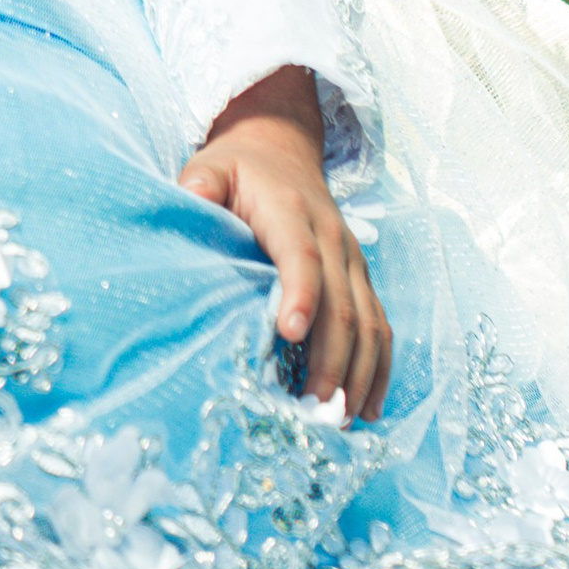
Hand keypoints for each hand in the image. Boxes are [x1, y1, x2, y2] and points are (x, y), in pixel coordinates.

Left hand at [179, 66, 391, 421]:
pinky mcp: (360, 278)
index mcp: (292, 213)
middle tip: (314, 408)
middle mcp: (333, 238)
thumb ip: (200, 181)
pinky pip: (380, 325)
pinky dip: (378, 367)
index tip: (290, 333)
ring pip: (370, 321)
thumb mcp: (213, 164)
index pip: (302, 257)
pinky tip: (367, 406)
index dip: (301, 294)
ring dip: (360, 372)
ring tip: (342, 420)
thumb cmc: (239, 167)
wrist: (281, 147)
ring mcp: (353, 260)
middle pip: (343, 304)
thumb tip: (189, 195)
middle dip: (332, 359)